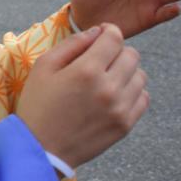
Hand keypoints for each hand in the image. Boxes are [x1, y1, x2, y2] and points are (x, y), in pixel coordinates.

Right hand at [16, 24, 148, 168]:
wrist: (40, 149)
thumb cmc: (37, 105)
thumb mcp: (43, 68)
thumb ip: (71, 44)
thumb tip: (97, 32)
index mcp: (86, 70)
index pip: (114, 38)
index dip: (109, 31)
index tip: (101, 36)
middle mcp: (109, 88)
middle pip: (132, 55)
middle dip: (117, 51)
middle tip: (101, 59)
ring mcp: (120, 108)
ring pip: (140, 75)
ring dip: (126, 71)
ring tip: (108, 79)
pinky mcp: (125, 125)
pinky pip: (143, 98)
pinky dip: (132, 92)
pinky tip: (114, 95)